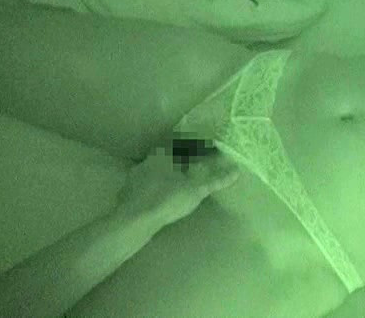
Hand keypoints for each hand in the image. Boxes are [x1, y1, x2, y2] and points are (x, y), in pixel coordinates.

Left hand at [114, 149, 240, 225]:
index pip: (182, 143)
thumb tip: (236, 171)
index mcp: (164, 154)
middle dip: (181, 160)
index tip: (206, 150)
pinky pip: (145, 186)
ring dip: (166, 174)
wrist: (134, 220)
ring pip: (154, 171)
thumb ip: (215, 180)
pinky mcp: (128, 193)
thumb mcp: (197, 189)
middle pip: (167, 156)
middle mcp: (147, 161)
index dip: (195, 146)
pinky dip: (155, 188)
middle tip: (193, 167)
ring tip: (178, 183)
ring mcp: (135, 177)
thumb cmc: (168, 199)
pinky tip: (160, 197)